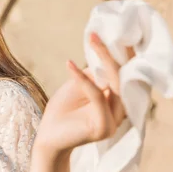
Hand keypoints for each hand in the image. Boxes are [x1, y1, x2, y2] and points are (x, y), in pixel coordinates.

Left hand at [33, 32, 135, 154]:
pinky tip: (69, 64)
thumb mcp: (78, 85)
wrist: (47, 138)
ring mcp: (115, 121)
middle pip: (123, 77)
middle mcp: (121, 112)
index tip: (109, 33)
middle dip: (111, 53)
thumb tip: (105, 55)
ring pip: (115, 84)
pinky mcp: (103, 127)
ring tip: (92, 41)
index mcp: (118, 101)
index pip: (125, 75)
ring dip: (103, 59)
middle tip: (96, 34)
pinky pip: (97, 97)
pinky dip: (83, 79)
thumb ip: (93, 73)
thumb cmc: (62, 111)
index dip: (122, 54)